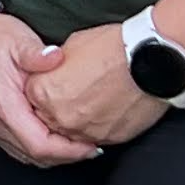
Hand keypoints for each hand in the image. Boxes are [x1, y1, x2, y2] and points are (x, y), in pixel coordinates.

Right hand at [0, 8, 92, 166]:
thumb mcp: (17, 38)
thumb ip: (37, 53)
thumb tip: (56, 57)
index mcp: (2, 104)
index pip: (38, 145)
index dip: (68, 151)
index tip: (90, 146)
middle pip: (34, 157)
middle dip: (66, 156)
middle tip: (92, 146)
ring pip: (26, 156)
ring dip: (54, 155)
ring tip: (78, 144)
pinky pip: (18, 148)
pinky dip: (40, 149)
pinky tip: (56, 137)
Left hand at [32, 22, 165, 150]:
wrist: (152, 60)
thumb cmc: (114, 48)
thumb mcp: (71, 46)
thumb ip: (53, 66)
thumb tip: (53, 72)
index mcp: (45, 92)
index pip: (32, 98)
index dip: (44, 89)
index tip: (55, 83)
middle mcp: (61, 117)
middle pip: (48, 120)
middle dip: (56, 109)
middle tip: (74, 94)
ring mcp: (85, 131)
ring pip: (71, 134)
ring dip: (76, 122)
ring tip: (90, 102)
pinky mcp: (109, 139)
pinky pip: (95, 138)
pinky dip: (97, 127)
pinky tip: (105, 110)